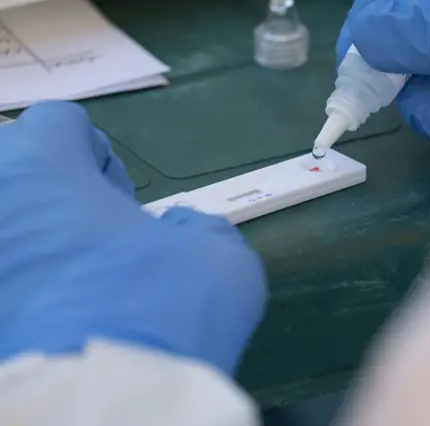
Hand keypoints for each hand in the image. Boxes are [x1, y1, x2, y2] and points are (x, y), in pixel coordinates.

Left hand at [0, 102, 265, 374]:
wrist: (109, 397)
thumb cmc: (161, 304)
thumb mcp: (216, 256)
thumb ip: (199, 229)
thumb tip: (180, 232)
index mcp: (39, 167)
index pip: (57, 123)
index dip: (96, 154)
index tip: (119, 199)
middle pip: (12, 167)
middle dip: (51, 190)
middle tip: (92, 235)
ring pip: (9, 224)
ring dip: (35, 237)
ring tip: (75, 279)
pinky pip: (8, 277)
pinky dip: (26, 283)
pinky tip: (57, 315)